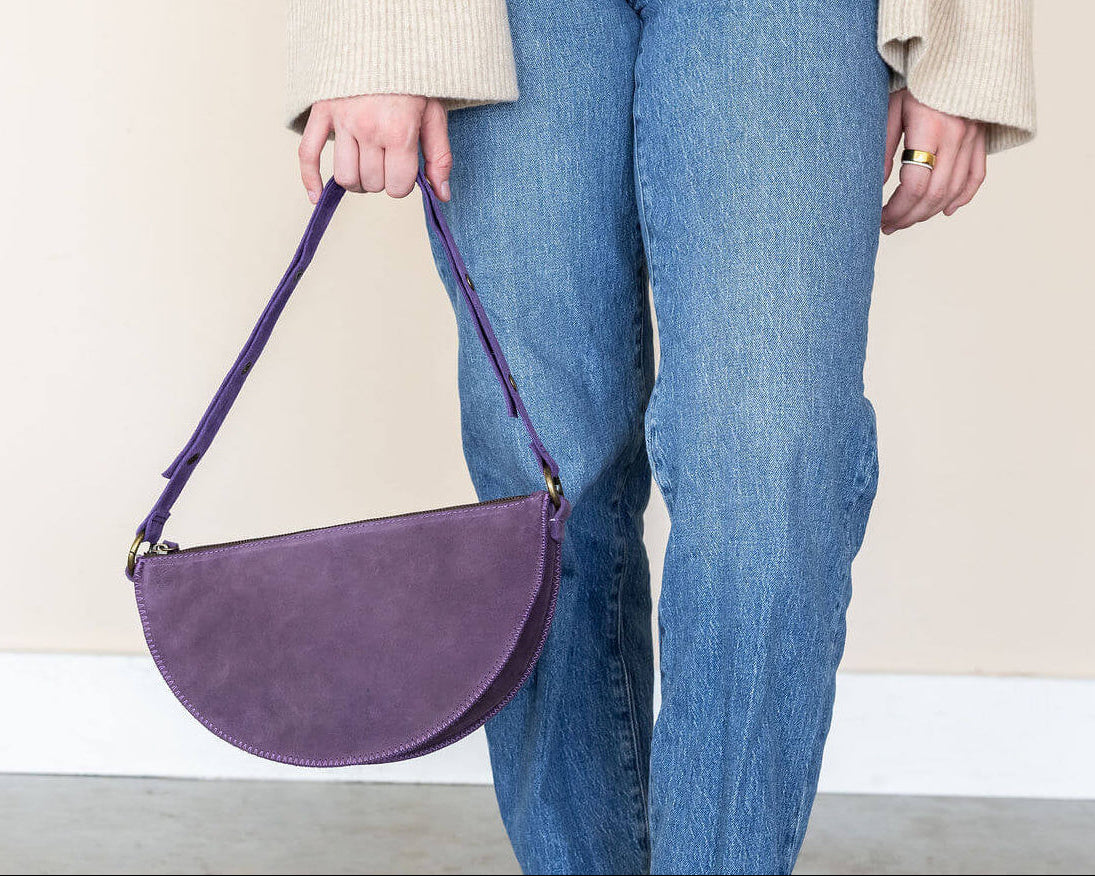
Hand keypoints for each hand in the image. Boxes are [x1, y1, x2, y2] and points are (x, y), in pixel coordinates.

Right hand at [298, 94, 452, 203]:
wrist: (383, 41)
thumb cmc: (412, 81)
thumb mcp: (434, 115)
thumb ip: (440, 157)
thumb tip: (441, 195)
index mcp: (399, 131)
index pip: (397, 186)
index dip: (403, 184)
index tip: (405, 169)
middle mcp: (369, 128)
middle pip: (372, 183)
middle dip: (382, 179)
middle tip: (388, 160)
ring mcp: (342, 121)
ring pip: (345, 176)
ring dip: (357, 180)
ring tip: (366, 165)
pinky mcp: (322, 112)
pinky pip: (308, 153)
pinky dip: (310, 179)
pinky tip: (318, 195)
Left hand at [881, 89, 985, 233]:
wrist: (957, 53)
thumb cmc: (916, 79)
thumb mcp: (892, 108)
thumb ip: (884, 147)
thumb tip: (877, 186)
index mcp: (930, 128)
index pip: (915, 184)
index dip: (896, 208)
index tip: (880, 217)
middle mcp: (957, 136)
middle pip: (934, 194)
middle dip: (909, 217)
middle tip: (889, 226)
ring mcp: (973, 138)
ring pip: (954, 190)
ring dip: (929, 213)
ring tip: (906, 221)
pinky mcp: (982, 137)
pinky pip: (977, 175)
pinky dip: (962, 197)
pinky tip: (945, 211)